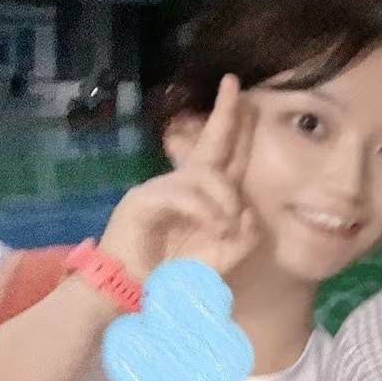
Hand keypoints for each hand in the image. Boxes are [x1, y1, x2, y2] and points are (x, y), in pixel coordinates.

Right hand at [97, 76, 259, 282]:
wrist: (134, 296)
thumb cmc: (175, 276)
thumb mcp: (222, 258)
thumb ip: (243, 236)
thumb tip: (248, 211)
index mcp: (202, 196)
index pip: (223, 155)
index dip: (233, 125)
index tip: (243, 95)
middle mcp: (181, 185)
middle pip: (210, 144)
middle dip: (225, 114)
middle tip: (233, 84)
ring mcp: (158, 189)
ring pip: (204, 176)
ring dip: (224, 200)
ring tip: (226, 226)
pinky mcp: (141, 201)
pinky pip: (181, 193)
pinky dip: (203, 209)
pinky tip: (214, 225)